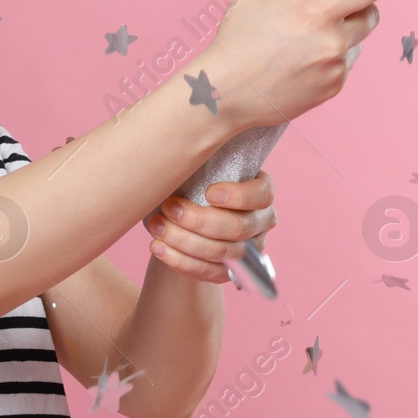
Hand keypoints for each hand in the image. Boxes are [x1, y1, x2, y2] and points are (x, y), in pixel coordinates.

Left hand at [142, 170, 276, 283]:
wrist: (188, 211)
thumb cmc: (196, 181)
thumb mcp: (204, 167)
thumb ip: (202, 160)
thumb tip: (183, 145)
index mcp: (262, 192)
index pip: (261, 195)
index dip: (237, 196)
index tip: (208, 192)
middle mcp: (261, 222)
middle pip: (238, 228)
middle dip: (198, 219)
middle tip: (168, 207)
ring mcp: (248, 250)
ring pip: (220, 252)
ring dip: (183, 240)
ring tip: (156, 225)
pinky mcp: (230, 272)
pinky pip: (207, 272)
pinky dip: (179, 261)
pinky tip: (157, 247)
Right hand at [201, 0, 397, 132]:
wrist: (226, 92)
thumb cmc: (237, 38)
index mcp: (317, 12)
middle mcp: (333, 42)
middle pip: (371, 16)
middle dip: (362, 6)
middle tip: (341, 4)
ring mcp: (335, 69)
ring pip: (357, 43)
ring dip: (346, 34)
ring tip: (315, 35)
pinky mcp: (332, 90)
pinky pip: (344, 67)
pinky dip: (333, 59)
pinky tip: (307, 58)